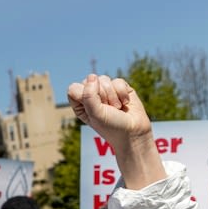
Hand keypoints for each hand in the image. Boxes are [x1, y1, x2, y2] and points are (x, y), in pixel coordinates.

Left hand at [66, 74, 163, 188]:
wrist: (133, 132)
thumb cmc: (111, 127)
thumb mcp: (95, 114)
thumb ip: (89, 95)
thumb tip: (92, 76)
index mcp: (80, 104)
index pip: (74, 89)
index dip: (85, 95)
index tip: (94, 107)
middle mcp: (91, 96)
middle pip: (90, 81)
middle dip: (101, 96)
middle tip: (107, 110)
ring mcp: (106, 91)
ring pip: (104, 79)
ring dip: (112, 96)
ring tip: (116, 108)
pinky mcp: (120, 88)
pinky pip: (118, 81)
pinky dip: (122, 93)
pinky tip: (125, 103)